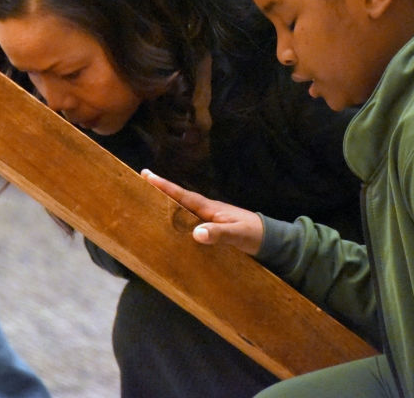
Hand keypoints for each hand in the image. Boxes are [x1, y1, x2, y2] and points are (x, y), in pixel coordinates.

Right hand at [141, 170, 263, 254]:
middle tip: (143, 178)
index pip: (184, 195)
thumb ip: (218, 234)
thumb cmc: (253, 234)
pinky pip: (190, 218)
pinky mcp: (214, 227)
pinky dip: (178, 215)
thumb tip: (196, 233)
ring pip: (184, 207)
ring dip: (168, 201)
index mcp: (210, 208)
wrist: (270, 239)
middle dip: (162, 189)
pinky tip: (171, 221)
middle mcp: (208, 210)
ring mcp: (211, 217)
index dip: (166, 186)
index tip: (148, 175)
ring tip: (149, 197)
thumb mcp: (236, 235)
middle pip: (180, 197)